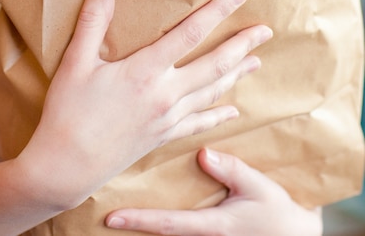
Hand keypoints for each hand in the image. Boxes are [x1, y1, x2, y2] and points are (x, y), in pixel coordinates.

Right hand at [21, 0, 271, 210]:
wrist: (66, 167)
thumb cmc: (68, 112)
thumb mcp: (76, 62)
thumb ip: (93, 20)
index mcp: (145, 71)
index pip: (190, 33)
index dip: (216, 11)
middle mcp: (165, 94)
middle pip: (213, 64)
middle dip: (241, 45)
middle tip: (265, 30)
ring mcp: (167, 119)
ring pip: (212, 92)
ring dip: (236, 74)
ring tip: (257, 61)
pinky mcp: (162, 137)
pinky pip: (199, 124)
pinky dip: (218, 115)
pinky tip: (233, 112)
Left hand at [105, 148, 322, 234]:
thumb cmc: (280, 215)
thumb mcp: (261, 189)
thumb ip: (234, 172)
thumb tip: (203, 154)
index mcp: (212, 226)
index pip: (168, 224)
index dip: (138, 221)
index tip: (110, 219)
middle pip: (161, 230)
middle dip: (132, 223)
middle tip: (100, 211)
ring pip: (170, 229)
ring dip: (146, 222)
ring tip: (118, 206)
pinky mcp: (212, 233)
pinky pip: (182, 226)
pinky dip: (163, 219)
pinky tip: (152, 206)